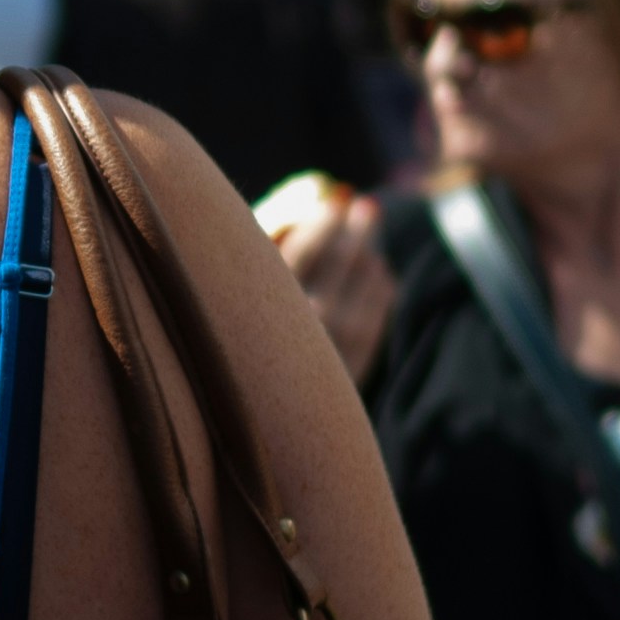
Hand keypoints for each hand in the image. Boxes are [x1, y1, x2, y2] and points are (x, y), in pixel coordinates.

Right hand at [254, 173, 395, 391]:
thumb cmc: (240, 351)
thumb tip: (296, 218)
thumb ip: (259, 265)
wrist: (267, 422)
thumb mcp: (237, 308)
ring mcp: (338, 342)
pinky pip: (379, 310)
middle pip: (344, 259)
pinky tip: (381, 275)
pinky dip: (383, 287)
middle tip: (367, 207)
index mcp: (270, 305)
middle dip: (359, 228)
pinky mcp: (358, 361)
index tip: (335, 197)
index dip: (324, 220)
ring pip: (367, 281)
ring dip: (371, 255)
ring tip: (370, 241)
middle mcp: (307, 321)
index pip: (306, 248)